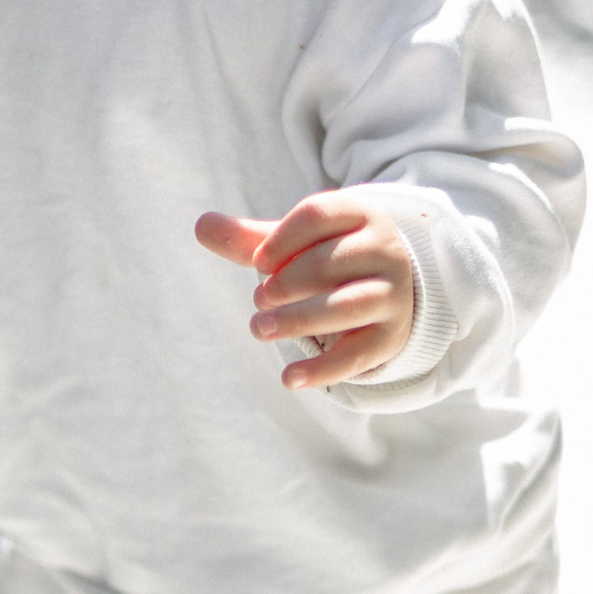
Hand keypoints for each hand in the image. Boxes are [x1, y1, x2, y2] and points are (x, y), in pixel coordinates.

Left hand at [195, 190, 416, 389]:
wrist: (390, 290)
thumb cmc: (328, 259)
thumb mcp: (295, 244)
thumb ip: (250, 239)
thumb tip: (200, 225)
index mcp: (360, 216)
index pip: (319, 214)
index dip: (282, 239)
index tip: (258, 262)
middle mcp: (385, 252)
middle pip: (328, 264)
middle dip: (285, 284)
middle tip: (258, 300)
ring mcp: (392, 296)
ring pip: (346, 307)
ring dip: (297, 320)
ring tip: (259, 329)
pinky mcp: (389, 337)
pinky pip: (356, 356)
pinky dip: (321, 370)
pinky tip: (288, 379)